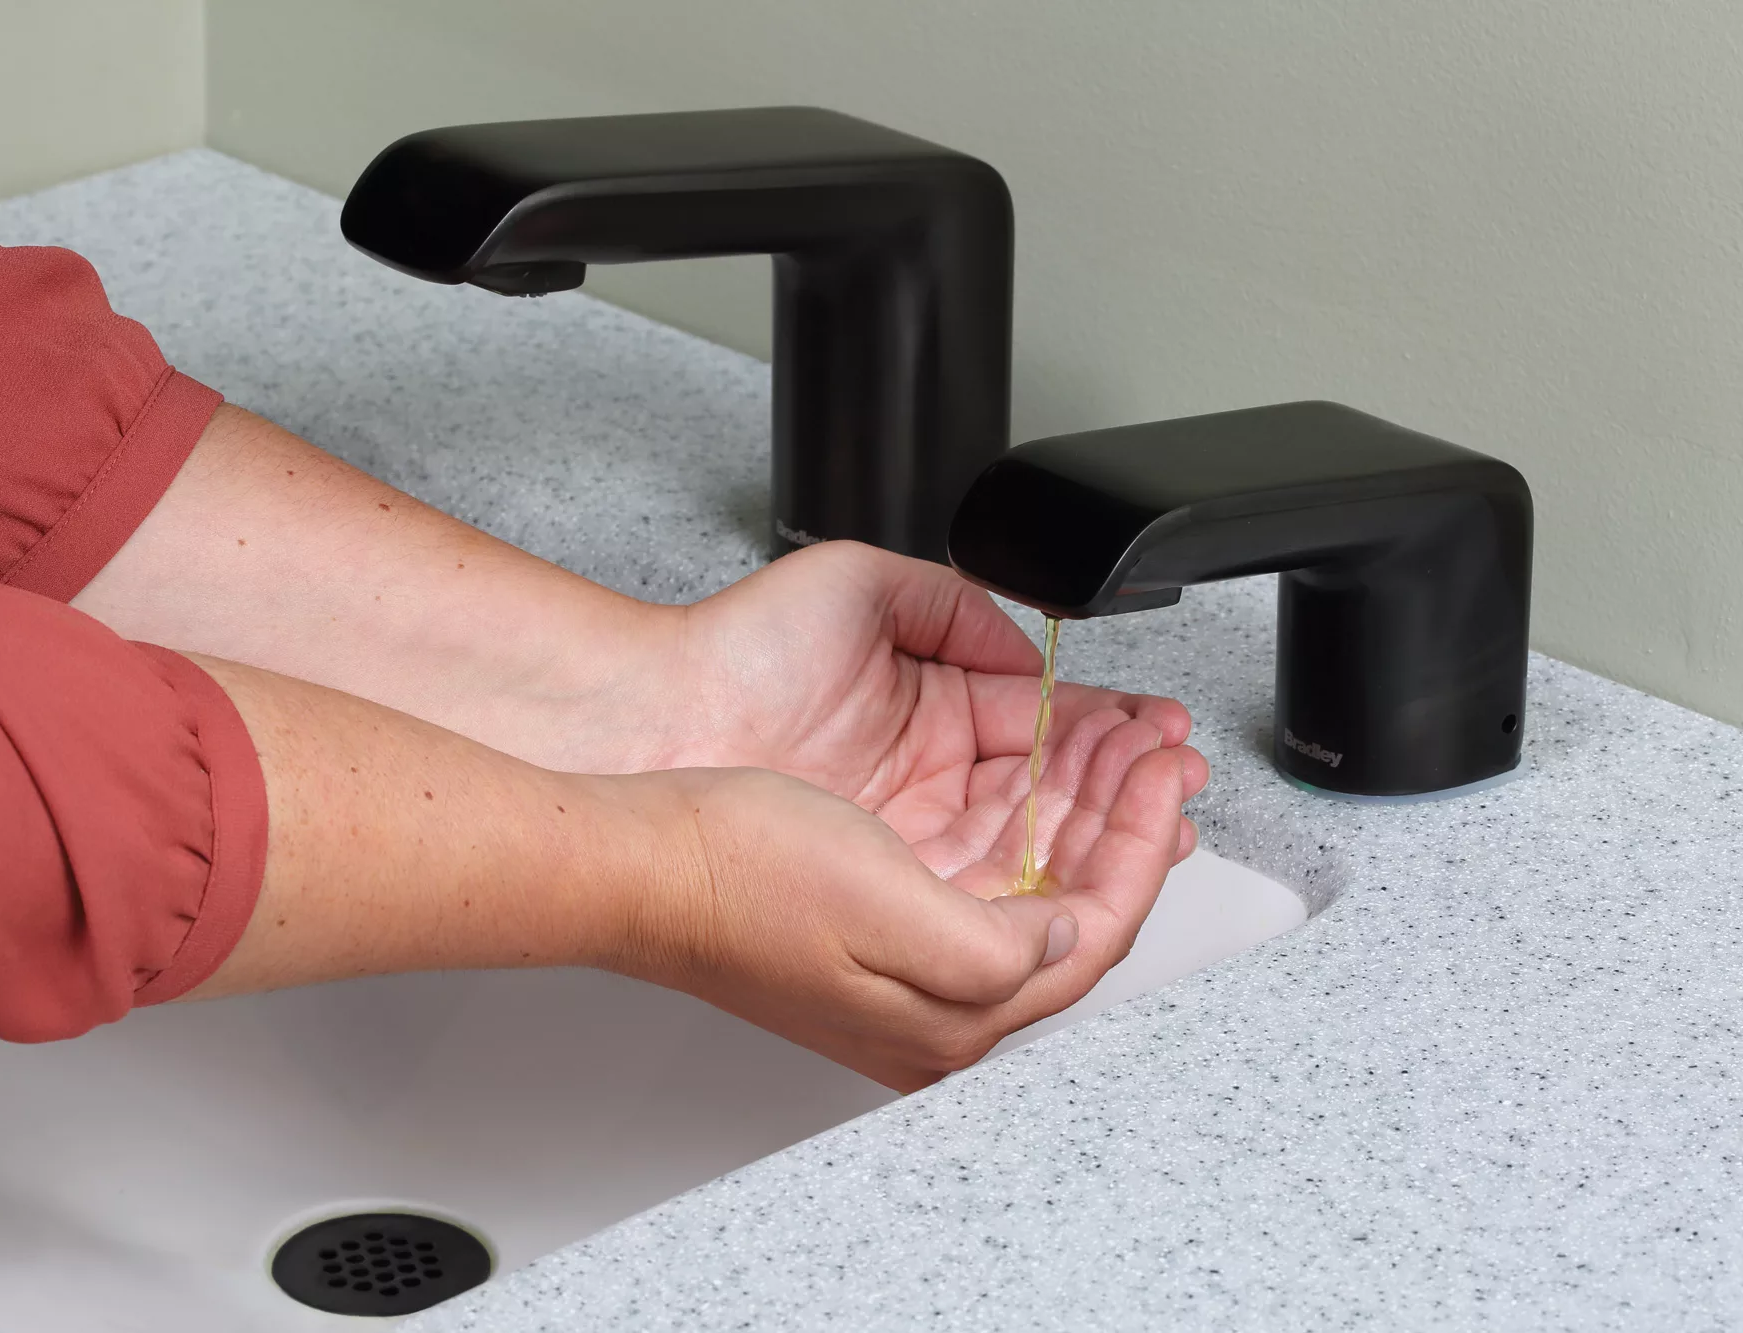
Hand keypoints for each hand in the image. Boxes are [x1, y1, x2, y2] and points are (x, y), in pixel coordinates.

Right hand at [620, 718, 1195, 1091]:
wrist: (643, 863)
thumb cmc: (739, 879)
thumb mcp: (885, 905)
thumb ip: (997, 943)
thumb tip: (1064, 936)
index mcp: (949, 1013)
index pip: (1091, 932)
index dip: (1141, 843)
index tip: (1165, 772)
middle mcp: (934, 1005)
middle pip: (1071, 913)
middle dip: (1125, 821)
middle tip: (1158, 751)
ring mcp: (904, 969)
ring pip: (1032, 887)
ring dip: (1079, 810)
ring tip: (1114, 745)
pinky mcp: (878, 929)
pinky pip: (986, 875)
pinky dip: (1025, 818)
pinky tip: (1034, 777)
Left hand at [662, 540, 1202, 862]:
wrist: (652, 723)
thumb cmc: (731, 654)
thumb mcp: (862, 591)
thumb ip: (959, 608)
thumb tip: (1032, 655)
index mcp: (927, 718)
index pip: (1041, 735)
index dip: (1108, 733)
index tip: (1158, 731)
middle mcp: (925, 788)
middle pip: (1053, 799)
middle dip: (1127, 785)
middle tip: (1177, 773)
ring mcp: (907, 844)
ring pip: (1034, 851)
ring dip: (1108, 830)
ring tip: (1163, 804)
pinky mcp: (888, 891)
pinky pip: (990, 896)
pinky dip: (1055, 876)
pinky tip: (1102, 852)